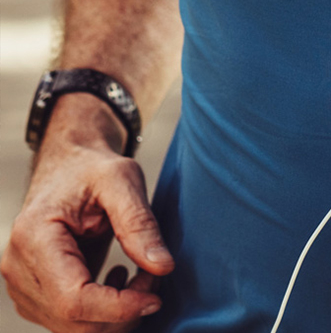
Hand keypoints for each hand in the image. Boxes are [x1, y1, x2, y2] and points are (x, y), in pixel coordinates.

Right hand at [1, 95, 173, 331]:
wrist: (70, 163)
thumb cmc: (94, 167)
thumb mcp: (122, 179)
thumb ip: (139, 222)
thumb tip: (163, 266)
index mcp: (34, 237)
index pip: (73, 299)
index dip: (118, 308)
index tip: (156, 296)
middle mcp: (19, 267)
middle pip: (73, 321)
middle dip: (122, 310)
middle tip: (154, 275)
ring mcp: (23, 283)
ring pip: (72, 327)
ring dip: (115, 312)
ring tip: (140, 272)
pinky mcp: (36, 291)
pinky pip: (70, 320)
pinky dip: (102, 310)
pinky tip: (119, 278)